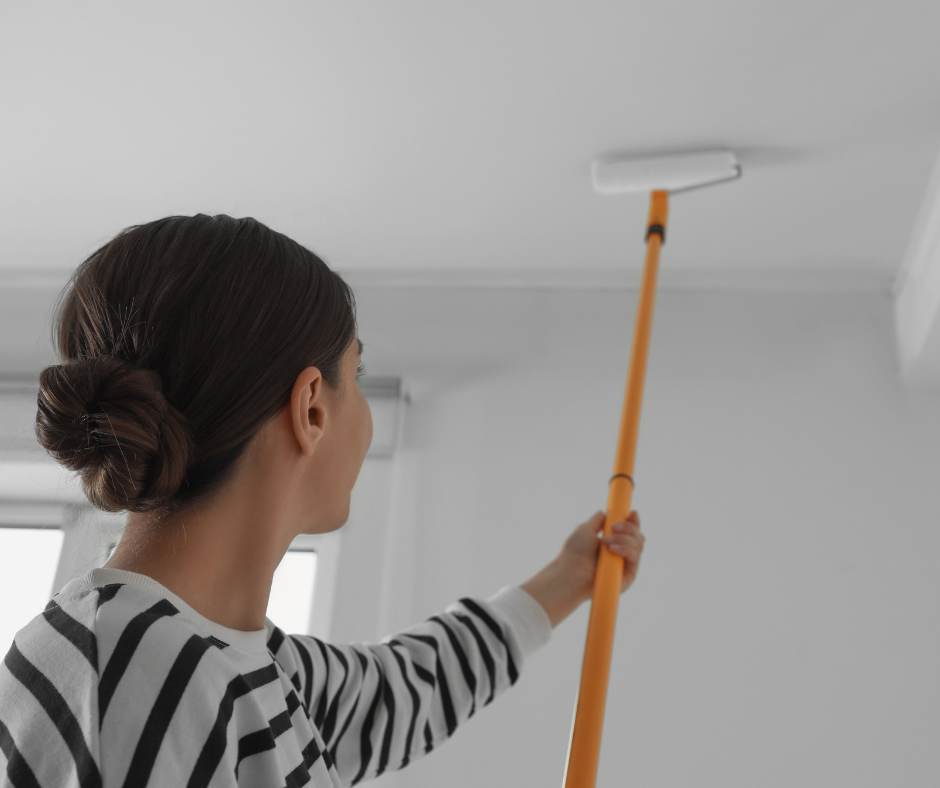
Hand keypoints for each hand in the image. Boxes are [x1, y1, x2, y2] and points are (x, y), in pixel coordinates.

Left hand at [520, 510, 645, 627]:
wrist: (571, 571)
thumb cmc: (574, 552)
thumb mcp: (585, 530)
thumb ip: (597, 520)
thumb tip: (604, 512)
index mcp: (612, 544)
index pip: (630, 532)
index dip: (633, 522)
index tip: (632, 513)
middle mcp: (620, 555)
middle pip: (638, 537)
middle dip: (629, 528)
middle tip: (613, 528)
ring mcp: (625, 566)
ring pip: (638, 545)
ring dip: (624, 538)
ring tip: (605, 542)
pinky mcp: (628, 577)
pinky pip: (635, 558)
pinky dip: (627, 549)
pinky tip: (613, 549)